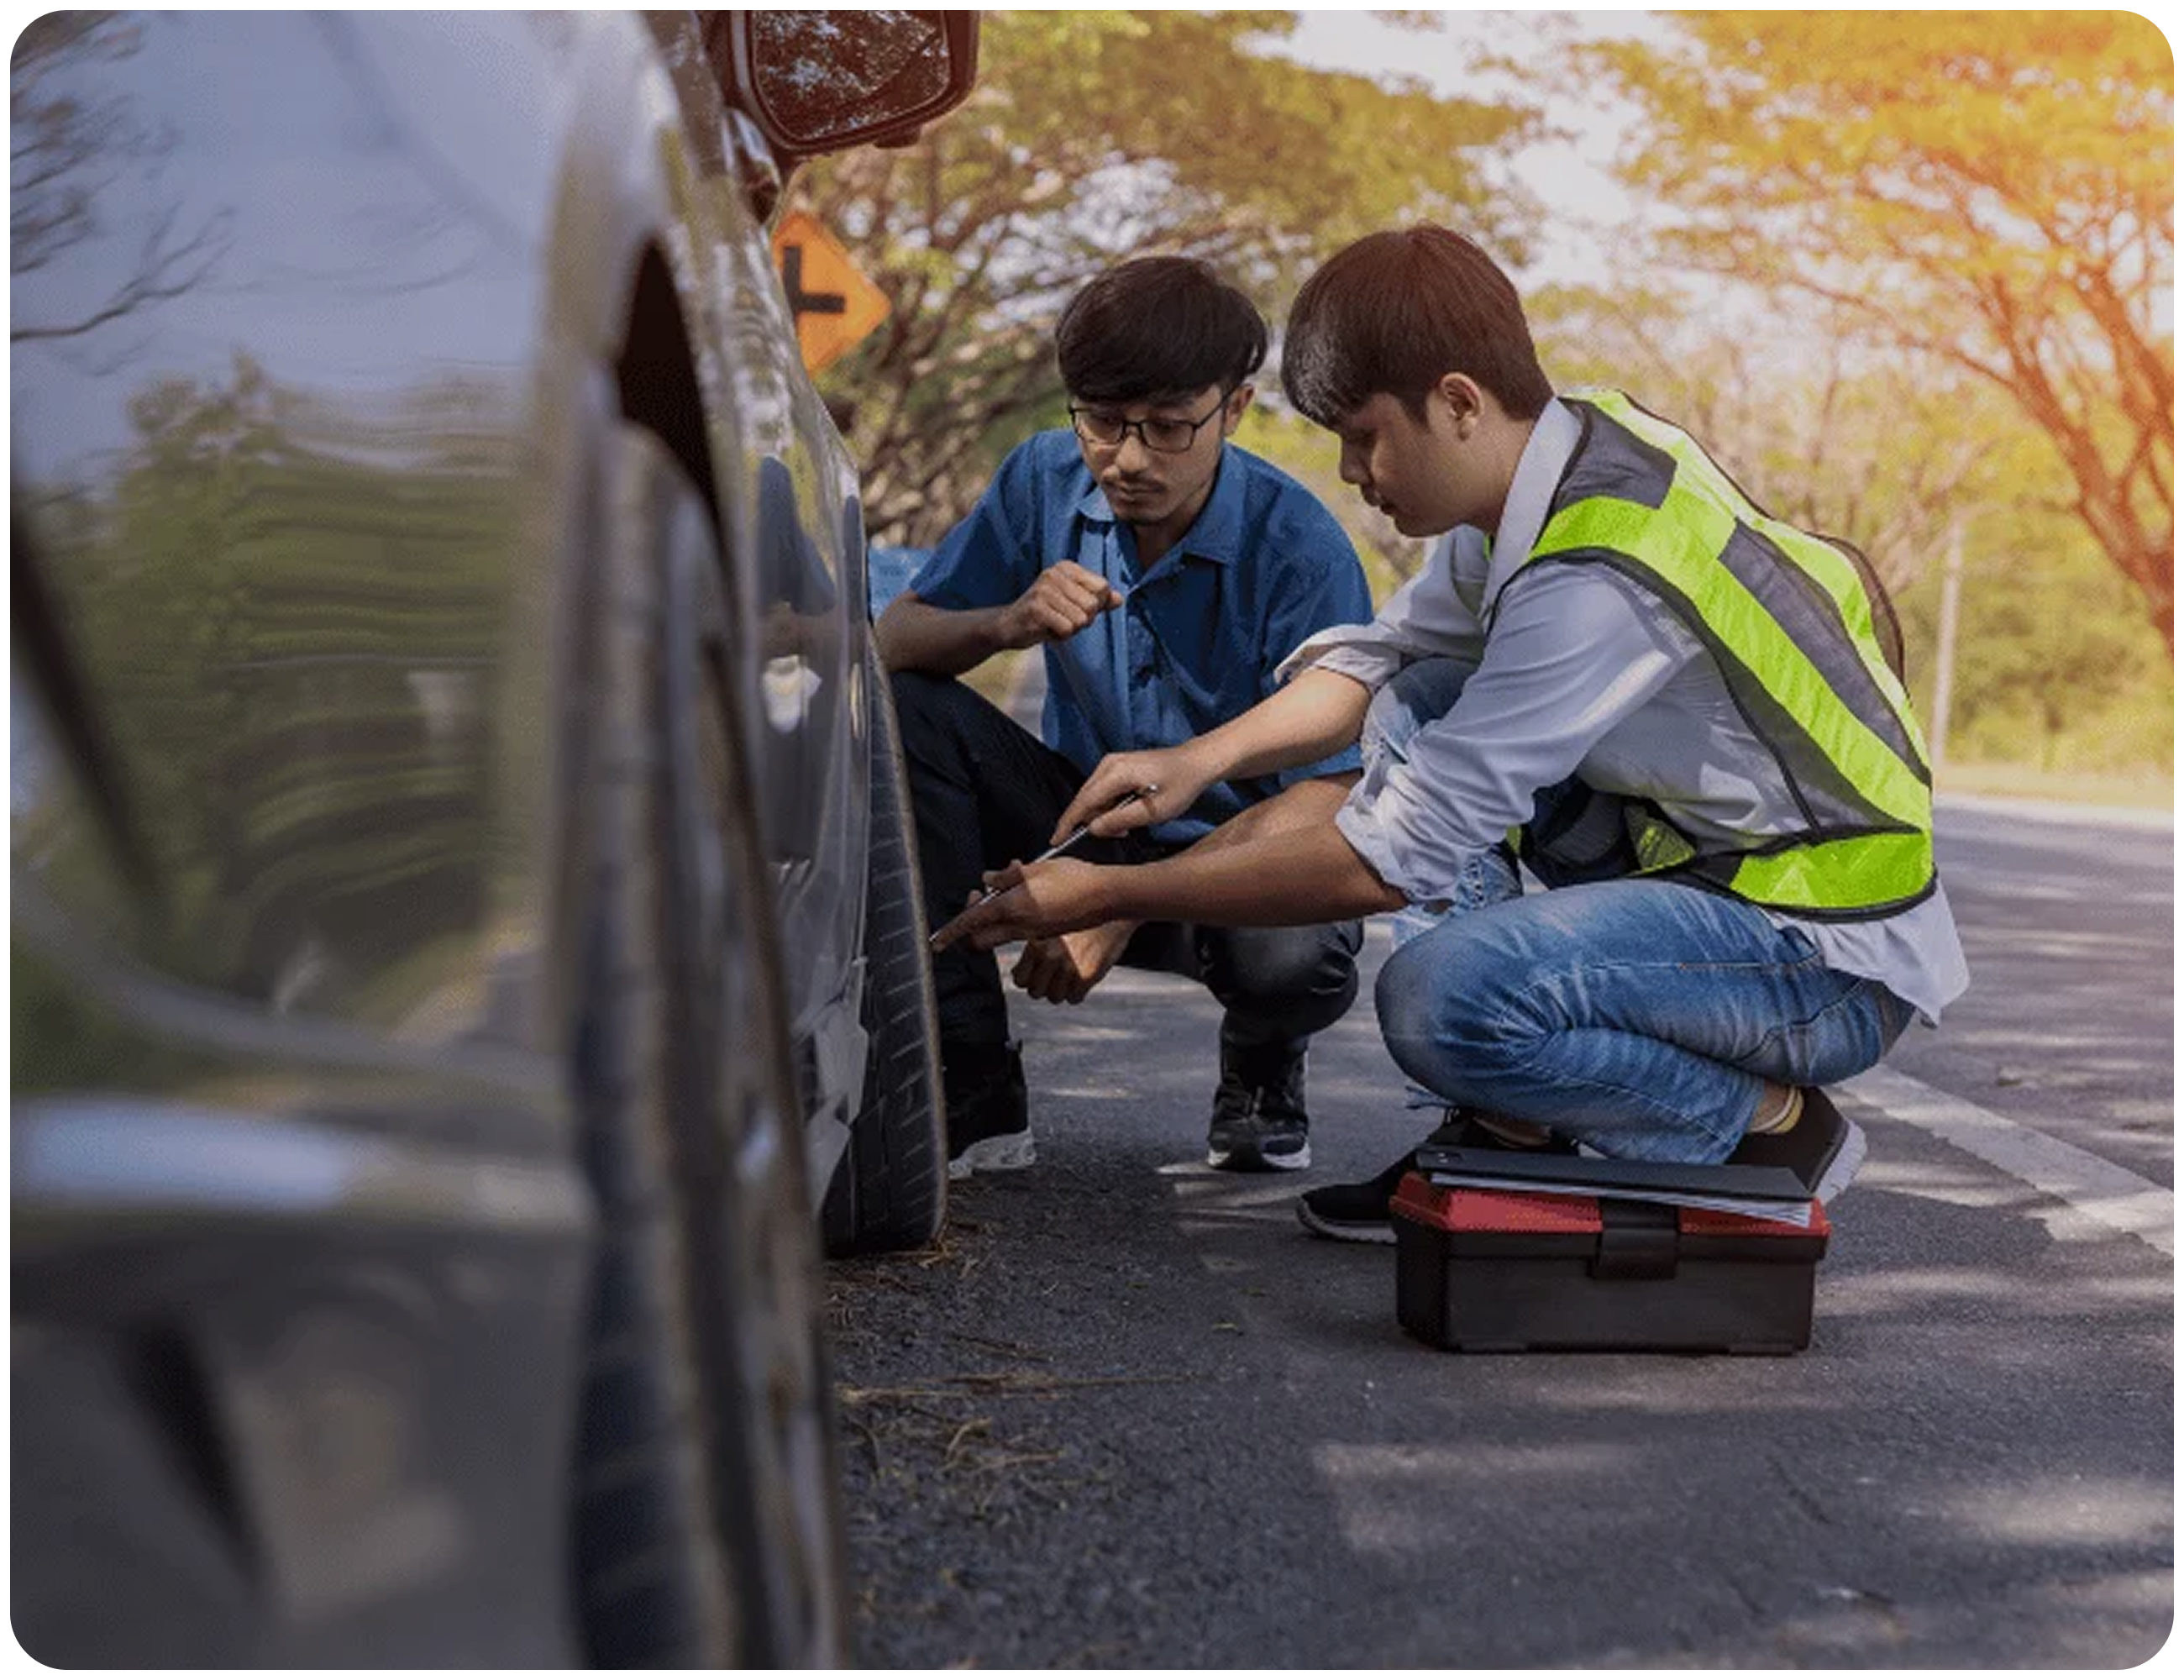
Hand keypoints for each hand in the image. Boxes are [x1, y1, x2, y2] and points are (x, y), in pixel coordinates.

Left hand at [928, 857, 1112, 951]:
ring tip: (1007, 893)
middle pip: (981, 939)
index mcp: (1014, 907)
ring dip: (994, 921)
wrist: (1108, 897)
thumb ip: (1007, 877)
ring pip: (1000, 936)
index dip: (952, 932)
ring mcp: (1034, 934)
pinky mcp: (1046, 936)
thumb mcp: (1037, 869)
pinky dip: (1014, 921)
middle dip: (971, 928)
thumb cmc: (1076, 878)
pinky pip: (1019, 934)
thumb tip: (987, 880)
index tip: (937, 941)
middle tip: (978, 902)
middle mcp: (1021, 926)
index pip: (973, 922)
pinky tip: (1027, 900)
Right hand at [999, 561, 1122, 648]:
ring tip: (1053, 623)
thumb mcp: (1074, 604)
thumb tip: (1120, 599)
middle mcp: (1055, 573)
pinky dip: (1060, 636)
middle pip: (1093, 605)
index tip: (1074, 607)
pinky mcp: (1037, 608)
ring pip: (1081, 619)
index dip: (1095, 605)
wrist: (1009, 626)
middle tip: (1062, 618)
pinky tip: (1046, 629)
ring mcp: (1044, 589)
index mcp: (1066, 568)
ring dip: (1070, 629)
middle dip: (1082, 620)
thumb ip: (1098, 600)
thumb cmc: (1045, 614)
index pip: (1103, 587)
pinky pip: (1067, 629)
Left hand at [1011, 920, 1136, 1004]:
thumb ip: (1030, 948)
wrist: (1112, 903)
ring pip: (1055, 997)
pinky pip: (1075, 998)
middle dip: (1044, 986)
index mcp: (1035, 944)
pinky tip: (1082, 976)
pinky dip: (1078, 992)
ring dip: (1061, 990)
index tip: (1037, 972)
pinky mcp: (1088, 975)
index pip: (1020, 980)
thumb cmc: (1077, 913)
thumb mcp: (1045, 922)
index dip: (1029, 979)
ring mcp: (1069, 967)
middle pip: (1035, 992)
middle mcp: (1050, 956)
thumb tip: (1014, 974)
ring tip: (1069, 974)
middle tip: (1055, 974)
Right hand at [1052, 744, 1214, 843]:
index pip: (1083, 802)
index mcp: (1117, 774)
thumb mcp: (1153, 812)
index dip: (1068, 823)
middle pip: (1085, 799)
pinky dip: (1110, 805)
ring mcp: (1112, 763)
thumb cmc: (1180, 785)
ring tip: (1130, 823)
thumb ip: (1120, 820)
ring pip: (1093, 796)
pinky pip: (1102, 790)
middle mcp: (1109, 764)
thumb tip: (1093, 828)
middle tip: (1119, 833)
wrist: (1195, 762)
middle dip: (1093, 821)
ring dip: (1105, 814)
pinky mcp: (1117, 765)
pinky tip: (1129, 810)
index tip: (1056, 840)